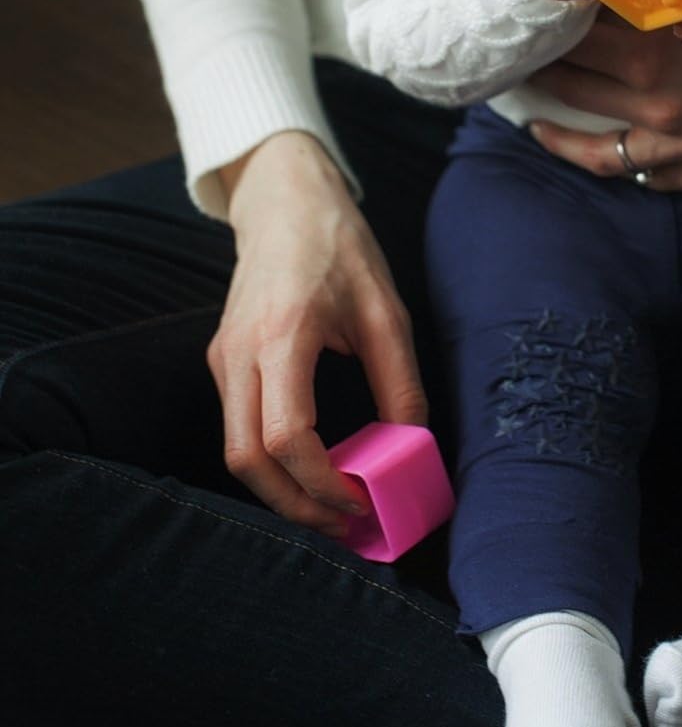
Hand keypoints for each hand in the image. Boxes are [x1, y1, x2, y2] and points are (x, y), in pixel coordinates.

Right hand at [206, 131, 424, 535]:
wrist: (285, 202)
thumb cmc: (337, 247)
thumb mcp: (385, 311)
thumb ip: (400, 382)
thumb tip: (412, 447)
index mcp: (282, 335)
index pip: (287, 437)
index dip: (322, 482)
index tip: (362, 499)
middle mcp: (240, 353)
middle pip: (247, 461)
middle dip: (296, 505)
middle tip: (347, 524)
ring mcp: (224, 359)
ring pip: (237, 451)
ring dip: (281, 489)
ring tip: (333, 505)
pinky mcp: (223, 362)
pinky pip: (238, 428)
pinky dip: (271, 462)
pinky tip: (312, 468)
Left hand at [529, 12, 681, 189]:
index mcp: (654, 53)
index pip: (572, 42)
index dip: (544, 30)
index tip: (526, 20)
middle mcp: (662, 105)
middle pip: (575, 92)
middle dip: (542, 75)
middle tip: (520, 64)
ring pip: (599, 150)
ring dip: (561, 136)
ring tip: (536, 123)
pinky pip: (649, 176)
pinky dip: (620, 164)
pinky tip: (601, 149)